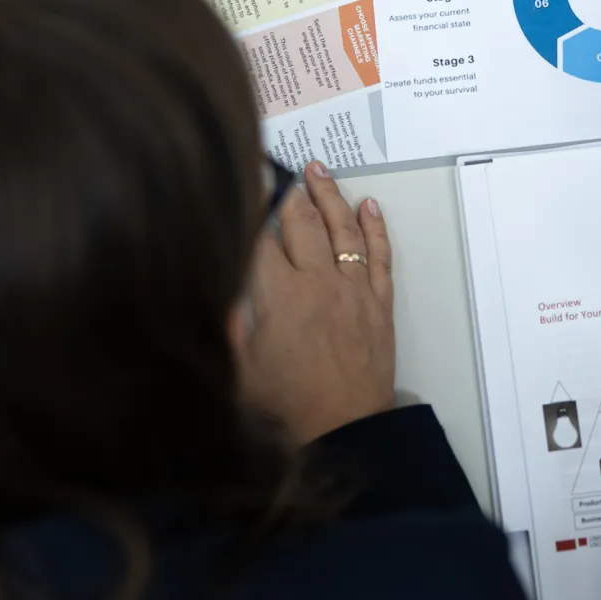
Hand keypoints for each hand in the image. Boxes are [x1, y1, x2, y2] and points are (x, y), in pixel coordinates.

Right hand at [236, 161, 395, 443]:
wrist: (344, 430)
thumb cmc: (286, 407)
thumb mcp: (240, 370)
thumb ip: (228, 324)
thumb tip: (220, 284)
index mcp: (281, 298)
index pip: (263, 240)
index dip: (254, 210)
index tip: (249, 186)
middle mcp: (320, 283)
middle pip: (305, 224)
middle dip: (293, 194)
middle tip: (286, 169)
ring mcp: (354, 289)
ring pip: (344, 230)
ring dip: (332, 197)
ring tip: (322, 170)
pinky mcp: (380, 302)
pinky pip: (380, 255)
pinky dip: (376, 227)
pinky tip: (370, 206)